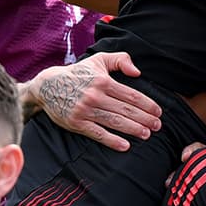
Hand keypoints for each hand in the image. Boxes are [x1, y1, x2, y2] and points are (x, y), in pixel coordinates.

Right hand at [23, 52, 161, 151]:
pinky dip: (112, 141)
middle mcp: (95, 96)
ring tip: (147, 134)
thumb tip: (137, 73)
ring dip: (133, 129)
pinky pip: (98, 134)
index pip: (131, 95)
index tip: (158, 112)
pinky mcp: (76, 123)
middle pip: (126, 110)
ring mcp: (85, 111)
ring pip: (115, 122)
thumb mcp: (98, 60)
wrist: (47, 86)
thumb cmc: (78, 73)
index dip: (147, 105)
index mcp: (103, 81)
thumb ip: (120, 60)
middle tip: (158, 126)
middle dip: (145, 119)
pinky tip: (125, 146)